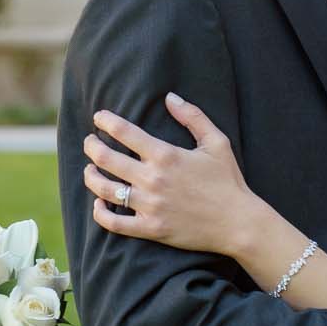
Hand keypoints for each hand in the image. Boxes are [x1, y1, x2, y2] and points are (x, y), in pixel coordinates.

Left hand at [82, 93, 256, 255]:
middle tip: (89, 141)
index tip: (99, 118)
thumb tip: (170, 97)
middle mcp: (153, 179)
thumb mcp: (216, 142)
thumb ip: (193, 117)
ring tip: (89, 169)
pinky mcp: (150, 228)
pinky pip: (114, 222)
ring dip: (90, 176)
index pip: (125, 132)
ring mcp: (149, 205)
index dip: (106, 121)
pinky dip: (100, 212)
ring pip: (104, 189)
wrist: (237, 222)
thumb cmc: (228, 180)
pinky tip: (98, 203)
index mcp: (166, 155)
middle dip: (92, 146)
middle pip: (106, 158)